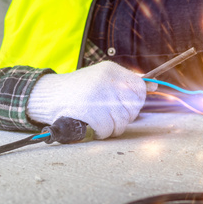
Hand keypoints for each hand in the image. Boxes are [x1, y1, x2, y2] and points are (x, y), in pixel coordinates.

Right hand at [26, 61, 155, 138]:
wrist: (49, 96)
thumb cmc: (78, 90)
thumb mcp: (101, 78)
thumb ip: (124, 83)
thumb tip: (152, 86)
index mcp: (111, 70)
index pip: (139, 88)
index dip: (136, 102)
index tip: (126, 107)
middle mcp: (107, 81)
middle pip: (133, 107)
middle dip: (124, 117)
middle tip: (109, 115)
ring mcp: (99, 96)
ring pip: (122, 121)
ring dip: (112, 127)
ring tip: (99, 120)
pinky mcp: (91, 112)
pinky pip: (108, 130)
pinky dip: (101, 133)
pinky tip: (92, 126)